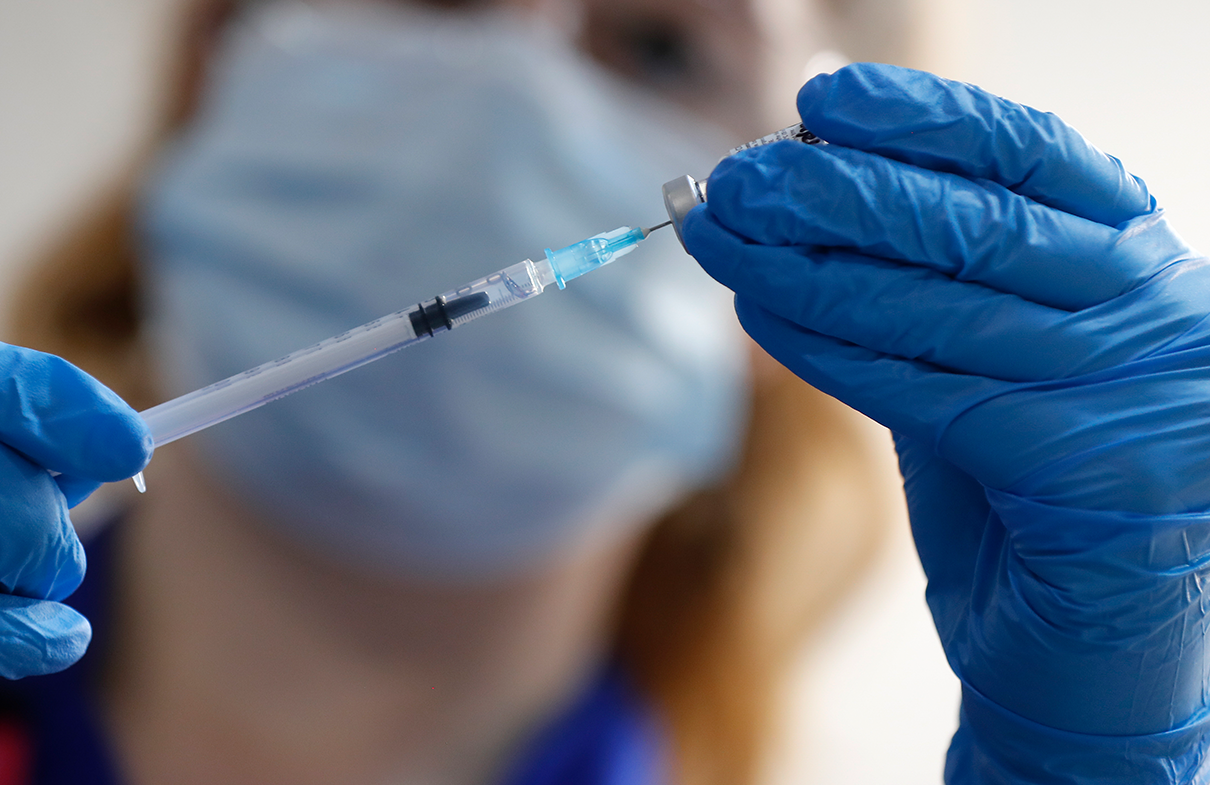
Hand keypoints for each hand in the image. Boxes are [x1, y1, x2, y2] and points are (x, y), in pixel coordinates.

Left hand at [684, 63, 1209, 780]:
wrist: (1084, 662)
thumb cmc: (1026, 504)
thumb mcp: (986, 369)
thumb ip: (924, 293)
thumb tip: (806, 203)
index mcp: (1143, 267)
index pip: (1035, 156)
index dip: (926, 117)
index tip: (822, 99)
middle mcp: (1163, 316)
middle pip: (980, 222)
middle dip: (839, 191)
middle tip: (738, 177)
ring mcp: (1144, 394)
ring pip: (944, 303)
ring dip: (810, 266)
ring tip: (722, 237)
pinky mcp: (1097, 475)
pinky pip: (929, 390)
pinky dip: (830, 349)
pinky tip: (758, 315)